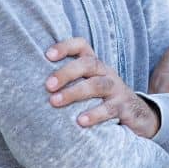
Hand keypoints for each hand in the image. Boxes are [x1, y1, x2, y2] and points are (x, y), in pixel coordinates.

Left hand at [45, 37, 159, 138]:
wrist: (139, 116)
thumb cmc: (103, 100)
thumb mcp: (89, 86)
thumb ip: (68, 81)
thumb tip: (29, 85)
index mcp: (95, 66)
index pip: (82, 46)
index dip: (66, 47)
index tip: (47, 55)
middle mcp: (106, 73)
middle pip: (88, 64)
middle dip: (66, 73)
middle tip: (48, 86)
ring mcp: (116, 90)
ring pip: (97, 85)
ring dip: (74, 92)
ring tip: (55, 102)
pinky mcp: (124, 107)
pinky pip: (109, 109)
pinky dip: (95, 114)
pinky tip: (80, 121)